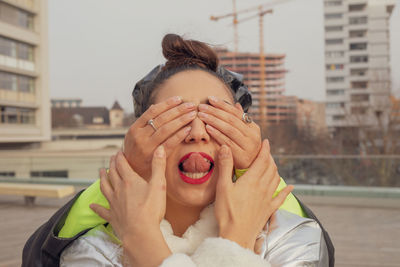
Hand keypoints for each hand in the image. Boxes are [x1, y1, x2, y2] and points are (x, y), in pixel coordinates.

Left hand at [90, 146, 171, 265]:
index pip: (122, 165)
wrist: (140, 232)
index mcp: (130, 181)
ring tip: (100, 172)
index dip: (120, 157)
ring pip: (105, 187)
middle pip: (112, 174)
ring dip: (102, 178)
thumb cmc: (151, 209)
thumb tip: (160, 149)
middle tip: (111, 158)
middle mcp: (119, 190)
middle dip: (112, 164)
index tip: (119, 152)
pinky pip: (102, 210)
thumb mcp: (159, 185)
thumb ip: (158, 166)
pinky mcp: (112, 216)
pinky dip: (96, 207)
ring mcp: (114, 203)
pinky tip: (92, 205)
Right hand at [124, 96, 196, 178]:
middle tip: (191, 105)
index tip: (179, 98)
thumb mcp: (135, 135)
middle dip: (178, 110)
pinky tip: (188, 130)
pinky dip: (179, 136)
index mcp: (134, 128)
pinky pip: (169, 144)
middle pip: (161, 119)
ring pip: (166, 130)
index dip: (167, 104)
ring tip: (192, 114)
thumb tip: (155, 105)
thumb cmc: (136, 150)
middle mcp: (140, 136)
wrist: (131, 172)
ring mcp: (147, 147)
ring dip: (181, 120)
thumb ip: (145, 122)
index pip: (152, 112)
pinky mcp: (155, 158)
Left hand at [198, 96, 260, 168]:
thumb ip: (240, 120)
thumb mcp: (244, 134)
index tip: (210, 98)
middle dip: (215, 111)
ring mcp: (248, 146)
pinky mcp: (241, 155)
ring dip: (214, 121)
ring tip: (202, 115)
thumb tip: (236, 104)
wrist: (250, 169)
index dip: (223, 105)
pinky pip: (227, 141)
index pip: (236, 112)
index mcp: (253, 127)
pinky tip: (208, 128)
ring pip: (229, 129)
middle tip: (202, 106)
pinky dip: (217, 134)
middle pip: (231, 120)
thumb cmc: (244, 148)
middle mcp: (253, 135)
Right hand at [214, 141, 292, 249]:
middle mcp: (263, 187)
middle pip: (270, 168)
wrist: (237, 235)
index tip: (266, 142)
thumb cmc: (227, 212)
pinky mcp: (269, 209)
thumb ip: (225, 166)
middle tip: (266, 152)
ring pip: (276, 179)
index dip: (265, 150)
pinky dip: (286, 190)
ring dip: (275, 169)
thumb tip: (226, 147)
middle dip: (269, 158)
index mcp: (252, 180)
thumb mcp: (222, 187)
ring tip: (273, 164)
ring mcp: (267, 199)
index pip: (262, 160)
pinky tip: (290, 187)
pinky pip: (281, 197)